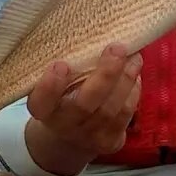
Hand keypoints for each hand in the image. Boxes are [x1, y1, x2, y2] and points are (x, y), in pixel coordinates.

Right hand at [27, 43, 141, 157]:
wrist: (69, 138)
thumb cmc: (61, 98)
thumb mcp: (54, 86)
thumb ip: (65, 69)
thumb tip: (92, 32)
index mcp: (43, 110)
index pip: (41, 102)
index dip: (50, 86)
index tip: (61, 64)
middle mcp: (63, 126)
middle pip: (84, 105)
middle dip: (104, 75)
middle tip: (117, 48)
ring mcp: (88, 137)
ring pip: (110, 109)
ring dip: (126, 80)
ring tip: (134, 57)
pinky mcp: (109, 142)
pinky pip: (124, 116)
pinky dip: (132, 92)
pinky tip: (134, 74)